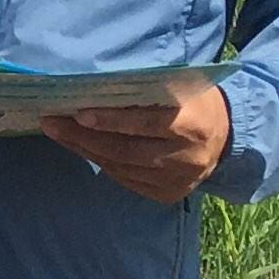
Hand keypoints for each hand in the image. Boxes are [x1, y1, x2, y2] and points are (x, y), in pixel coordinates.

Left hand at [42, 85, 231, 203]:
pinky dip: (100, 162)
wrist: (227, 136)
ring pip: (120, 167)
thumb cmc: (194, 101)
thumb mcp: (180, 87)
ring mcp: (176, 181)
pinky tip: (81, 148)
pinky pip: (124, 179)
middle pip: (125, 150)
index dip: (110, 120)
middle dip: (82, 136)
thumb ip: (147, 89)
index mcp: (193, 125)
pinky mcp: (166, 194)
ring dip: (84, 150)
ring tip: (57, 132)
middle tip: (51, 122)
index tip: (78, 113)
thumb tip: (94, 84)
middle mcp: (186, 158)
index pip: (144, 124)